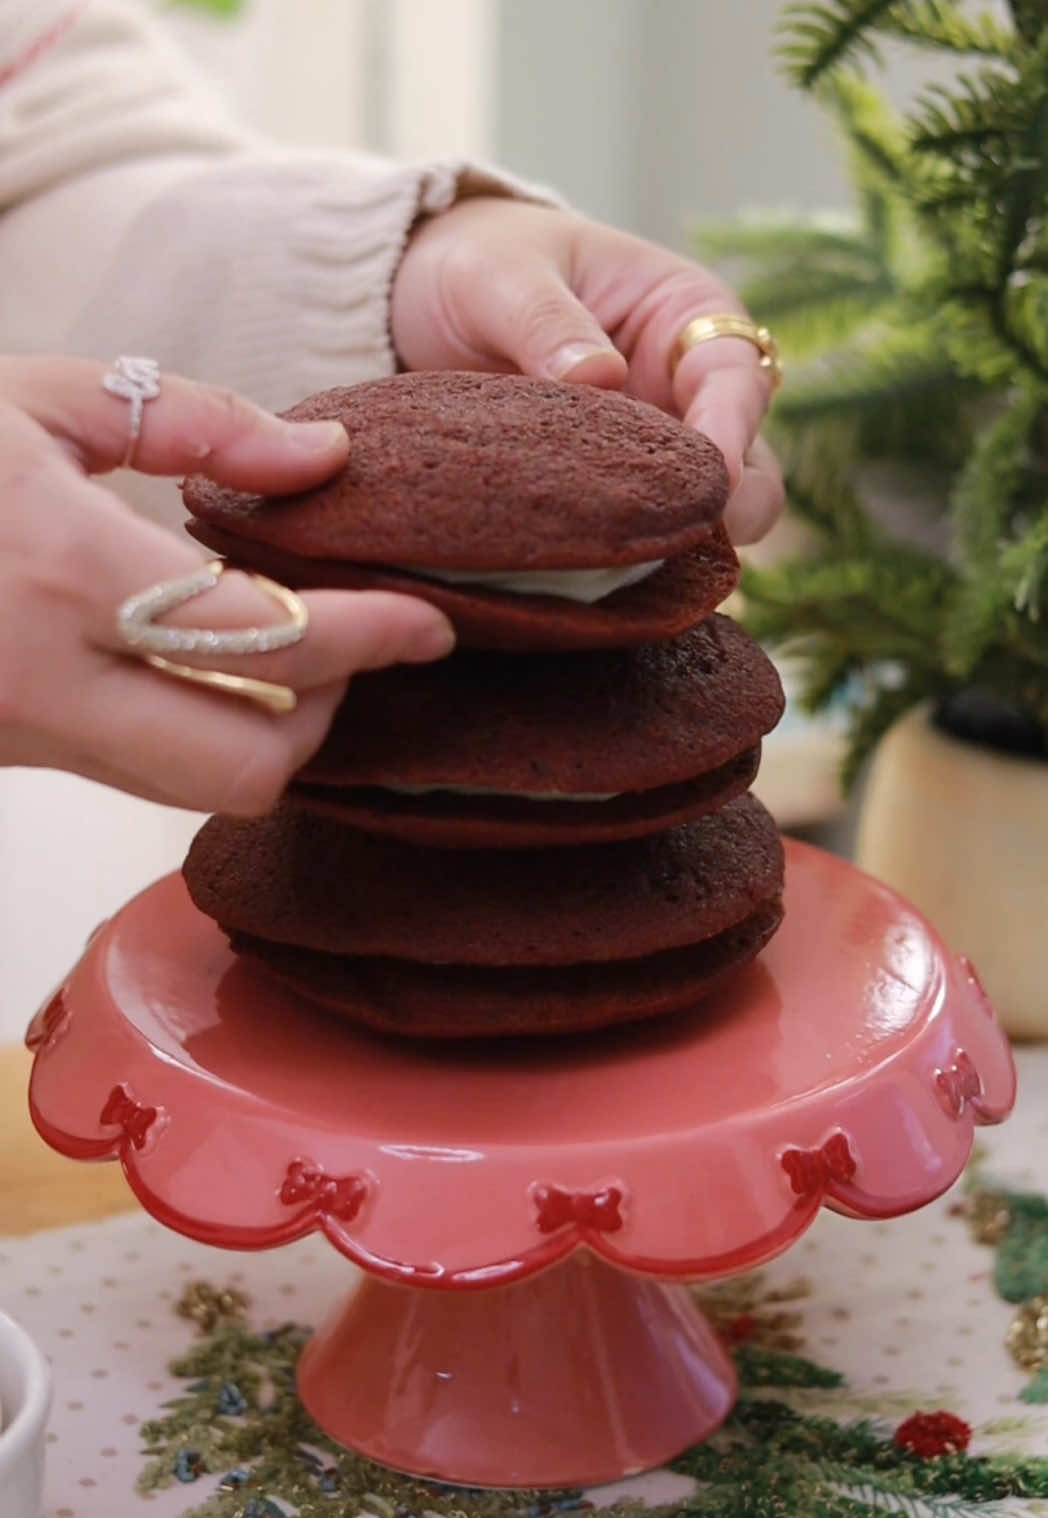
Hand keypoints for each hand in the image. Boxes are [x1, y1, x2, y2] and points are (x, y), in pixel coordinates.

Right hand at [0, 356, 453, 813]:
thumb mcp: (38, 399)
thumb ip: (196, 423)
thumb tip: (325, 462)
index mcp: (64, 573)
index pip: (269, 640)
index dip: (373, 638)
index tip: (430, 622)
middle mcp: (47, 684)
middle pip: (248, 768)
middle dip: (323, 719)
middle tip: (347, 645)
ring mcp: (23, 738)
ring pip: (195, 786)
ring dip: (264, 729)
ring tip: (276, 641)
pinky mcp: (11, 756)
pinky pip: (138, 770)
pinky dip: (197, 728)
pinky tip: (196, 656)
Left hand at [391, 198, 783, 544]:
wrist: (423, 303)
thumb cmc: (479, 264)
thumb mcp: (500, 277)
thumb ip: (544, 321)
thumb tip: (599, 377)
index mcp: (686, 315)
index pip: (736, 379)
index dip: (734, 433)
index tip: (715, 481)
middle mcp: (687, 393)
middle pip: (747, 466)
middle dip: (727, 509)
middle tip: (680, 541)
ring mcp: (656, 455)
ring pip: (702, 517)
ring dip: (678, 547)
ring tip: (632, 572)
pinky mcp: (615, 502)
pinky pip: (640, 542)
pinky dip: (628, 564)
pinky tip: (593, 582)